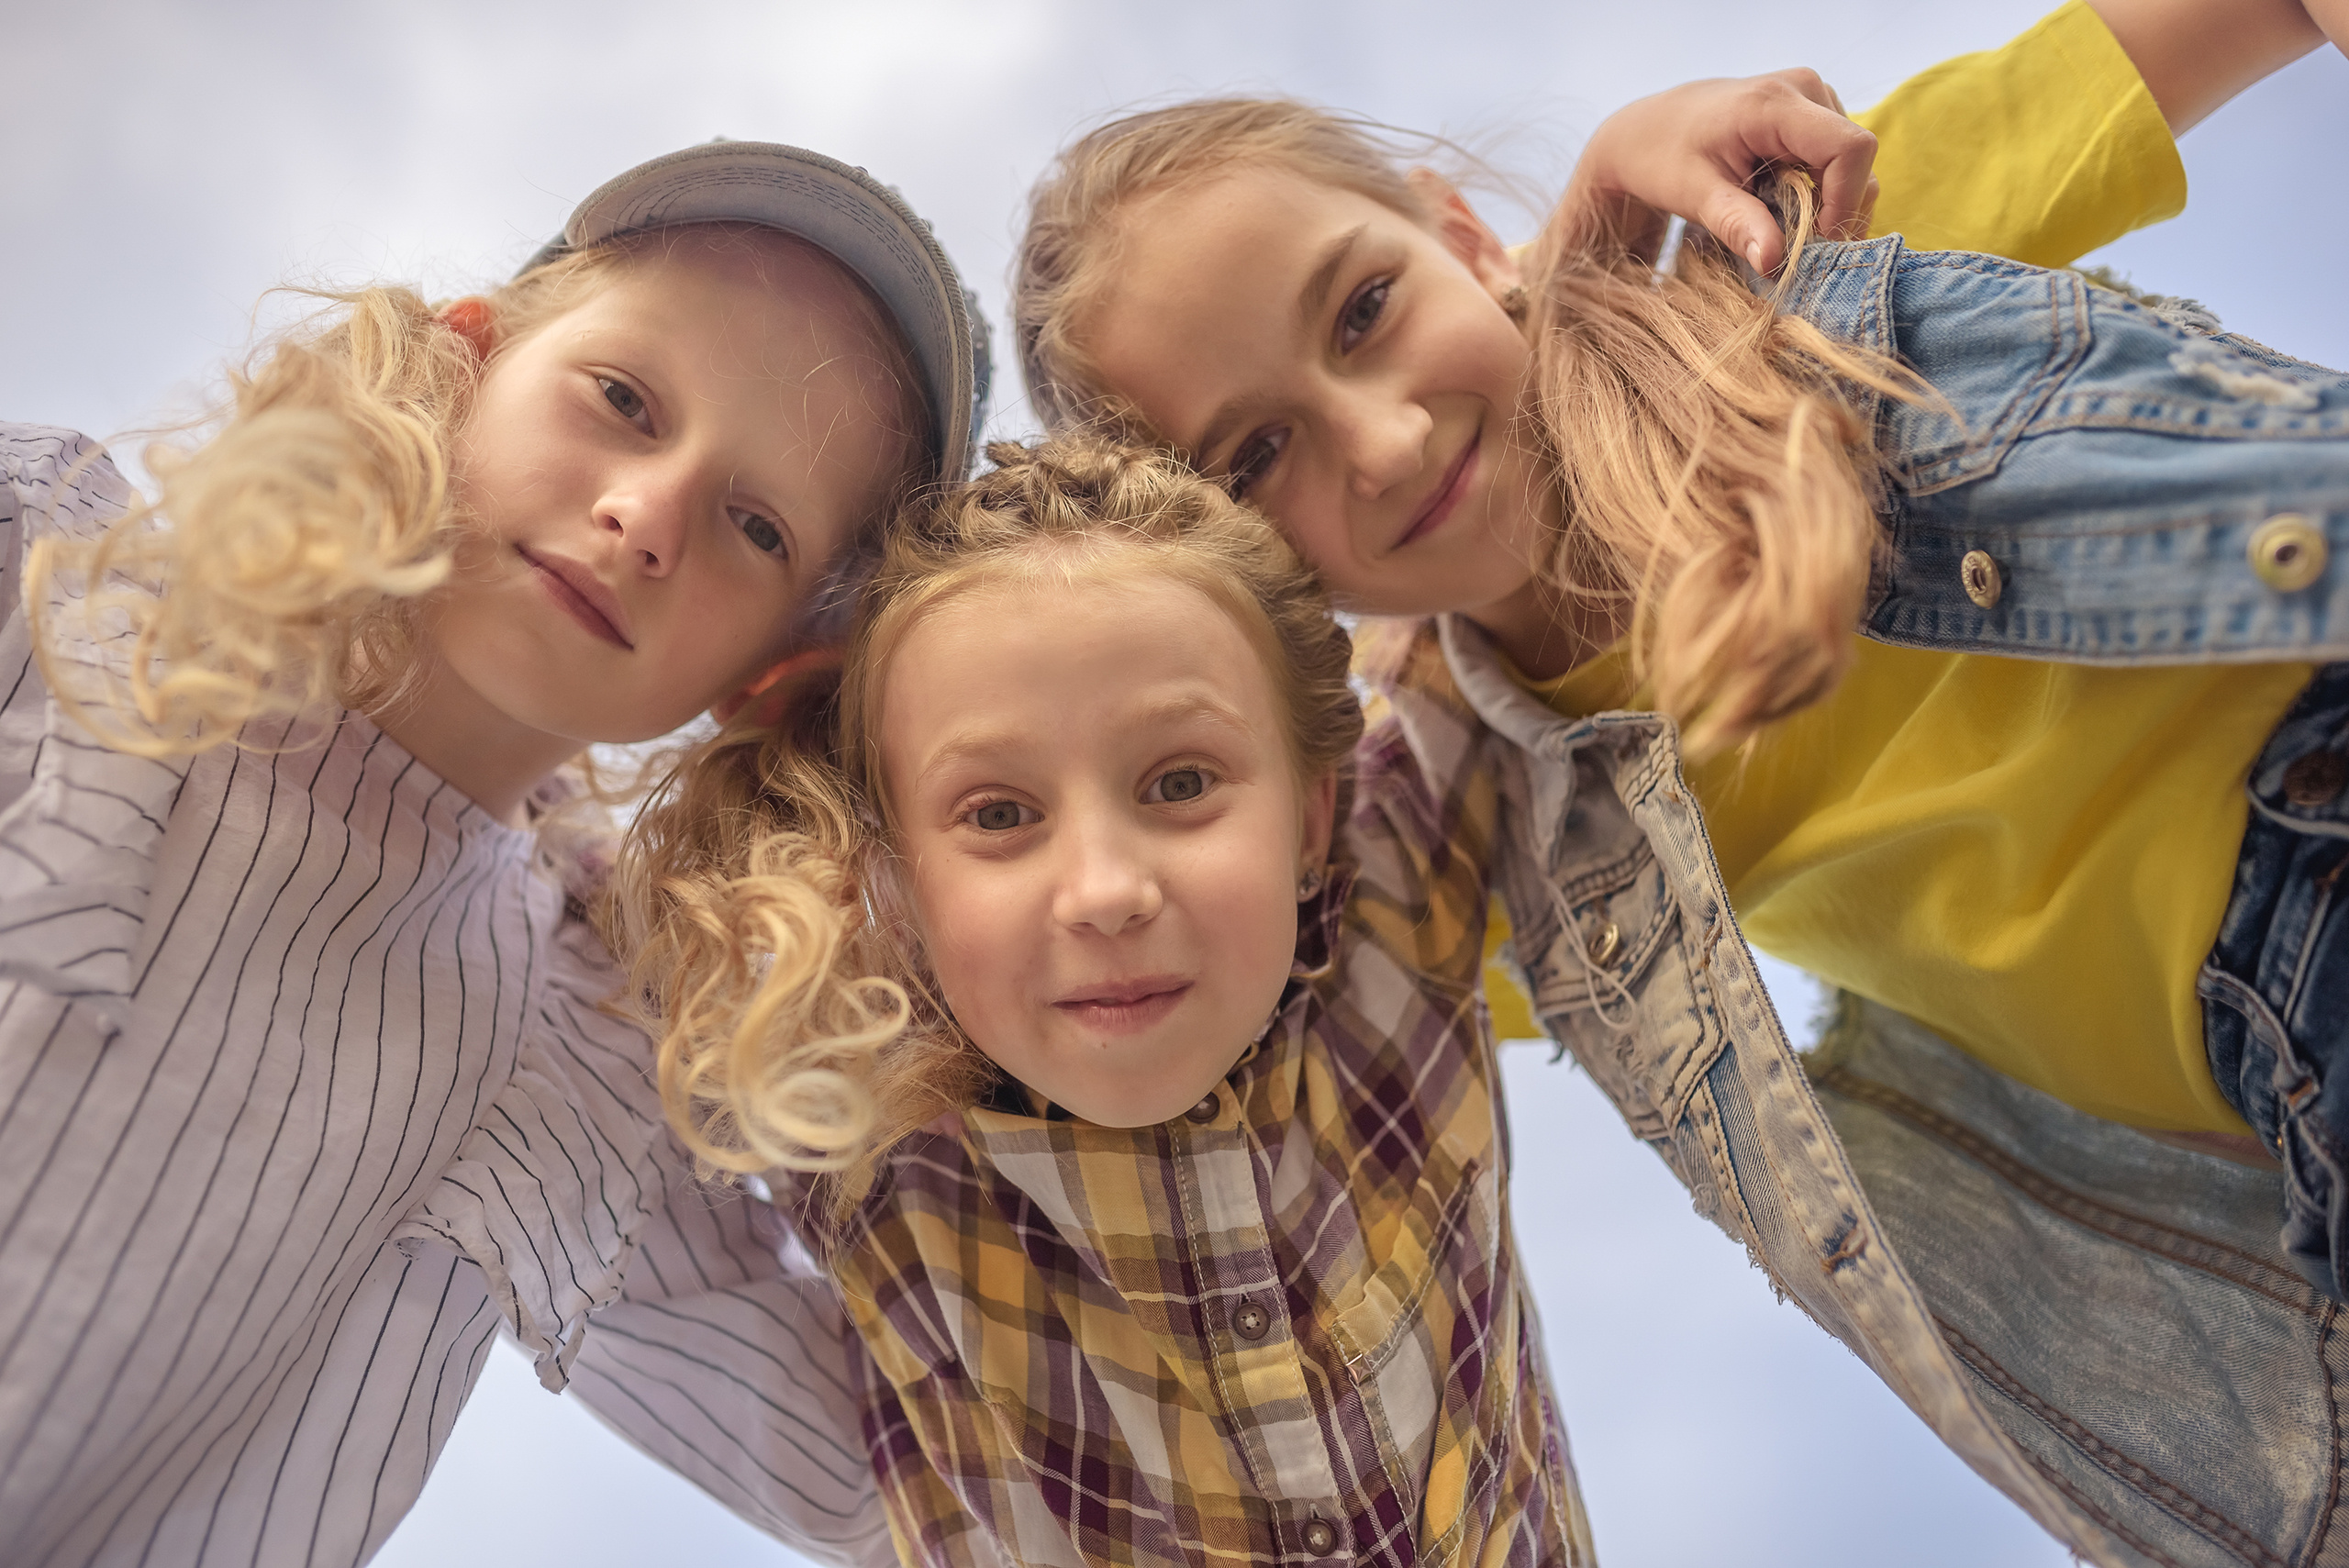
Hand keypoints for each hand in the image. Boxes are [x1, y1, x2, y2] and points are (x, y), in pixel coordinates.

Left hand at [1558, 69, 1877, 273]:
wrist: (1648, 128)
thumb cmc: (1663, 158)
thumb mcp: (1694, 196)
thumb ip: (1737, 225)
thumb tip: (1775, 262)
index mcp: (1774, 103)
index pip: (1850, 148)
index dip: (1845, 200)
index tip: (1816, 241)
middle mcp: (1804, 88)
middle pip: (1856, 159)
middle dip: (1833, 208)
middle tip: (1789, 240)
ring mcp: (1812, 95)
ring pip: (1851, 162)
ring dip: (1825, 201)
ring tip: (1776, 217)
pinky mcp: (1812, 109)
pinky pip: (1837, 158)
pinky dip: (1818, 189)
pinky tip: (1780, 200)